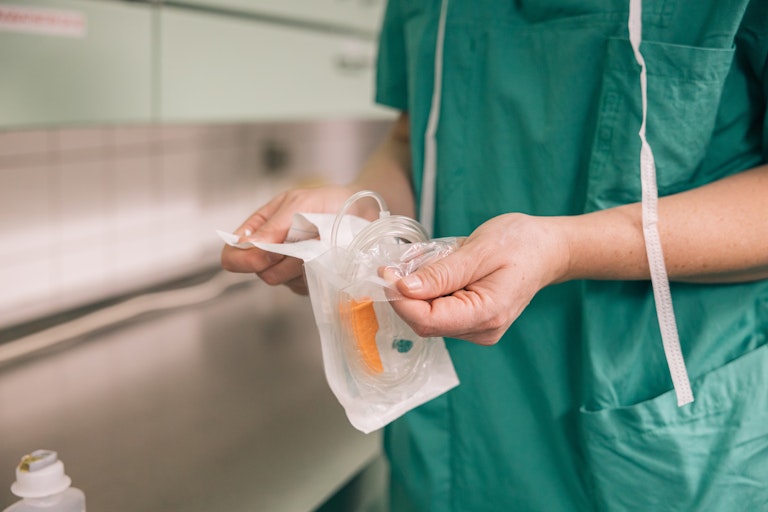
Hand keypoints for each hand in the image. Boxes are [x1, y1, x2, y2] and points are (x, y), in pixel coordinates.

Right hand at [221, 185, 369, 293]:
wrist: (359, 212)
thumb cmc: (328, 202)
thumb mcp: (299, 204)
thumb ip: (274, 226)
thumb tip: (248, 245)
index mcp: (259, 228)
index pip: (232, 254)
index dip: (244, 259)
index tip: (269, 254)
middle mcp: (268, 250)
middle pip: (258, 271)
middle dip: (282, 260)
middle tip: (306, 243)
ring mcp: (286, 267)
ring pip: (281, 280)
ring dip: (301, 264)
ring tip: (319, 244)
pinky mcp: (305, 281)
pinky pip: (301, 287)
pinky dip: (314, 272)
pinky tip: (325, 256)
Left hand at [388, 213, 569, 344]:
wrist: (547, 249)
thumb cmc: (519, 243)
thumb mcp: (478, 250)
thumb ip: (441, 273)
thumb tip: (403, 289)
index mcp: (487, 314)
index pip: (427, 320)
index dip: (399, 299)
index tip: (385, 272)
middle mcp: (482, 330)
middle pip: (424, 322)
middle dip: (405, 294)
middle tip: (399, 262)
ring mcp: (477, 330)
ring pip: (428, 317)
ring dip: (416, 291)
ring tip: (427, 260)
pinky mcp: (472, 323)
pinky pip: (439, 312)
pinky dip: (429, 291)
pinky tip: (437, 270)